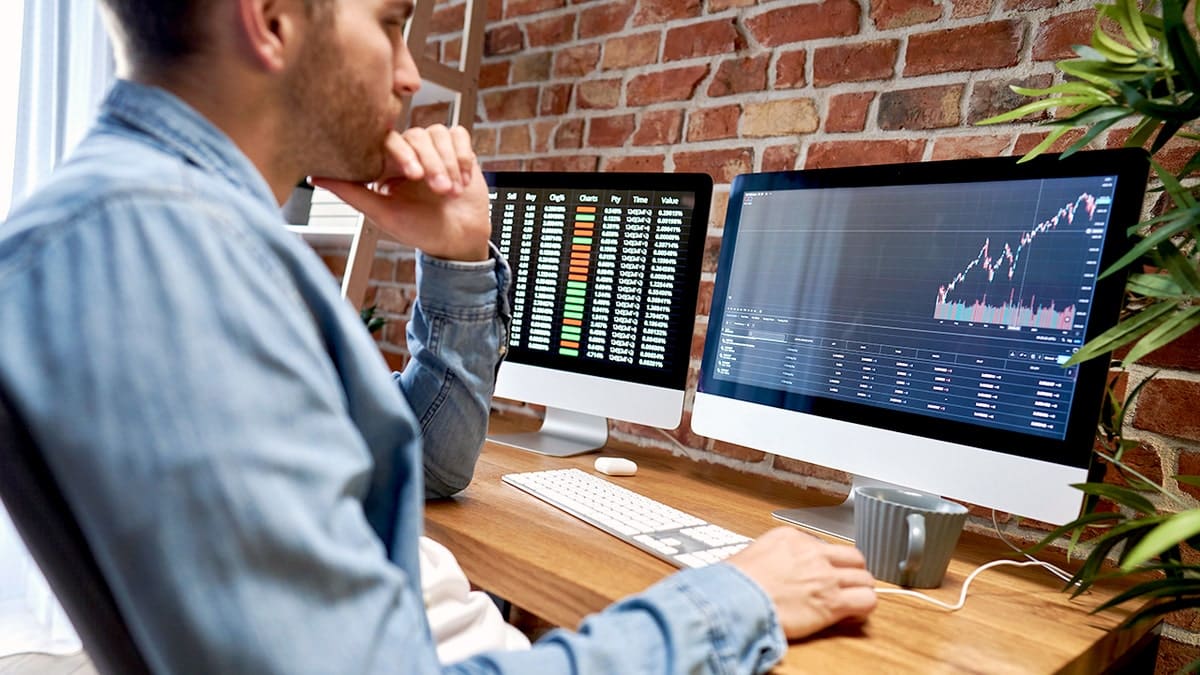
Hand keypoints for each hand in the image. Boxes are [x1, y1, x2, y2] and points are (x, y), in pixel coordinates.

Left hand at [313, 125, 490, 261]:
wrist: (458, 240)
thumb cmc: (419, 230)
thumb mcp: (383, 215)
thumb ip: (352, 193)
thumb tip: (315, 177)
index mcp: (388, 165)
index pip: (389, 140)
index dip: (403, 153)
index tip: (415, 176)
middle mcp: (410, 153)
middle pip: (418, 136)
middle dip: (432, 164)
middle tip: (439, 190)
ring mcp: (435, 149)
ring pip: (439, 135)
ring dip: (449, 163)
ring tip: (451, 191)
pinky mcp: (458, 150)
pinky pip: (459, 136)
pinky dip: (462, 157)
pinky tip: (462, 180)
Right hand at [728, 527, 876, 639]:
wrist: (736, 598)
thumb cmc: (735, 581)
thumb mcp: (750, 553)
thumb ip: (768, 555)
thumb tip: (767, 567)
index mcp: (792, 537)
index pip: (824, 545)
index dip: (826, 562)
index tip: (821, 571)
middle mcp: (814, 554)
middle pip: (853, 558)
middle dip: (852, 571)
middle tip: (845, 583)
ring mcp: (826, 578)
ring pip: (865, 578)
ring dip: (860, 589)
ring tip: (851, 600)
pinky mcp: (832, 603)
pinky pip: (866, 601)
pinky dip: (864, 607)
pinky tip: (852, 614)